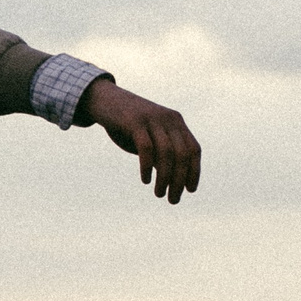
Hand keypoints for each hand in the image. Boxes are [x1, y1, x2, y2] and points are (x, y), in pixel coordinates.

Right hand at [81, 79, 199, 203]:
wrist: (105, 100)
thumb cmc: (128, 124)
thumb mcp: (150, 137)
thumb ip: (162, 153)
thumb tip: (173, 179)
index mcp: (176, 122)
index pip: (194, 150)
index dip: (194, 171)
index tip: (190, 190)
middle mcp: (169, 119)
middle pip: (182, 154)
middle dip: (179, 180)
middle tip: (173, 199)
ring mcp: (152, 119)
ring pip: (166, 153)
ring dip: (164, 178)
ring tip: (159, 194)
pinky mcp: (135, 121)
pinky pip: (146, 148)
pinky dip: (147, 167)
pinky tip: (145, 180)